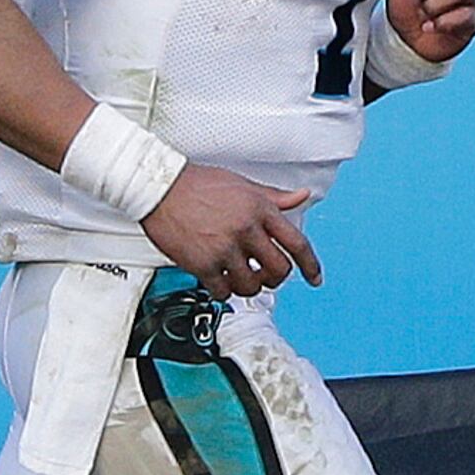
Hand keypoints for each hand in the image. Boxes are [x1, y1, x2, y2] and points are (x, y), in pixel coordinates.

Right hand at [141, 166, 321, 298]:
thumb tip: (301, 196)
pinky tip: (219, 280)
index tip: (314, 277)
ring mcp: (225, 248)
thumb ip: (274, 197)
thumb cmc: (197, 184)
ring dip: (249, 286)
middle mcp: (246, 229)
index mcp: (259, 209)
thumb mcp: (243, 184)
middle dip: (276, 278)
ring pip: (253, 285)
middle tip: (266, 276)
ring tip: (239, 276)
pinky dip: (223, 290)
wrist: (159, 187)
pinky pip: (223, 291)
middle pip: (279, 270)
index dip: (310, 265)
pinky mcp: (203, 264)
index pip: (296, 242)